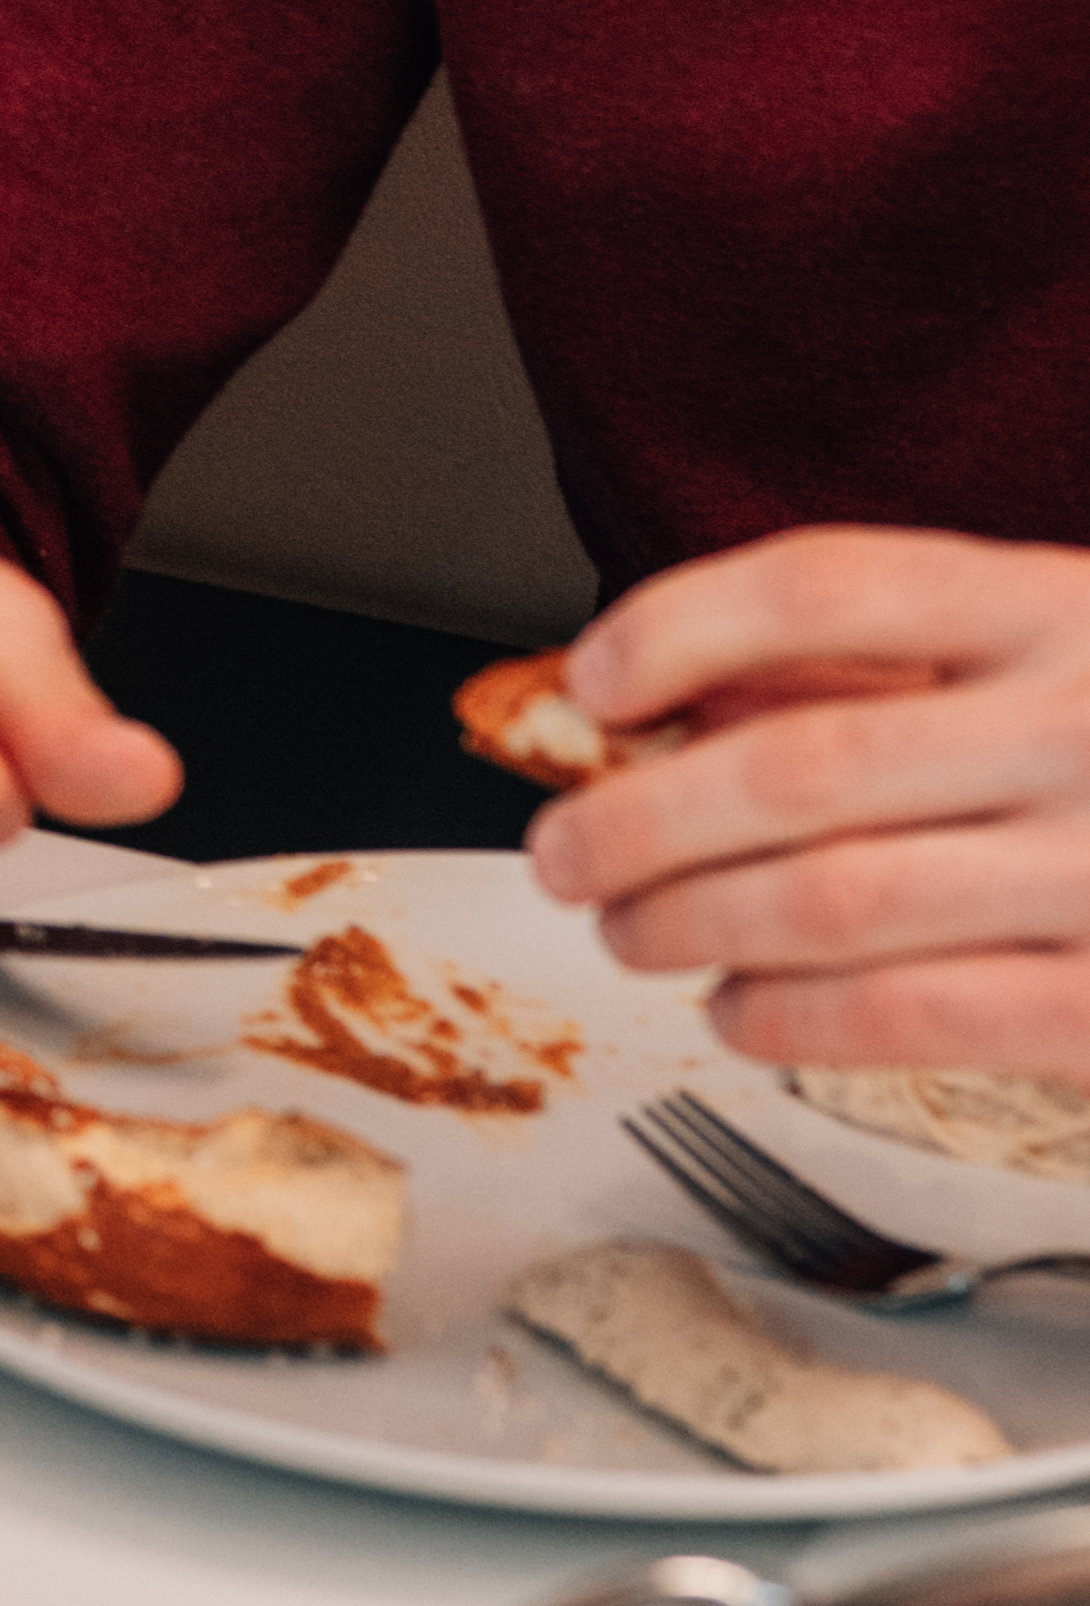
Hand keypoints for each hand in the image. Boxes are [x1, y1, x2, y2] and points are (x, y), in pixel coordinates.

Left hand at [508, 529, 1089, 1070]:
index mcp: (1065, 608)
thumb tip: (680, 703)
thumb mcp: (1056, 658)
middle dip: (641, 818)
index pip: (833, 583)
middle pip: (800, 763)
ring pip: (835, 902)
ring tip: (632, 932)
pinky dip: (791, 1021)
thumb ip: (894, 668)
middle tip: (566, 851)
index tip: (597, 679)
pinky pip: (913, 1018)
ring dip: (691, 924)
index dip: (682, 625)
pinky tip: (740, 1015)